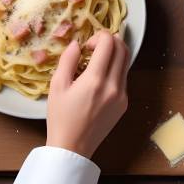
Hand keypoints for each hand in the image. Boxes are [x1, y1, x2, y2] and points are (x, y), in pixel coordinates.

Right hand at [46, 30, 129, 157]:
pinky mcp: (125, 103)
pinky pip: (124, 77)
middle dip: (111, 40)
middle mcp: (114, 86)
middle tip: (95, 47)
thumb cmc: (60, 117)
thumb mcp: (57, 86)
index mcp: (96, 80)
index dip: (99, 36)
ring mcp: (122, 95)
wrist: (73, 147)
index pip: (109, 43)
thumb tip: (77, 43)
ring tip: (98, 59)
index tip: (87, 46)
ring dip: (115, 54)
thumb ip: (67, 60)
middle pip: (123, 49)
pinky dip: (116, 69)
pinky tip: (101, 76)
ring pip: (127, 62)